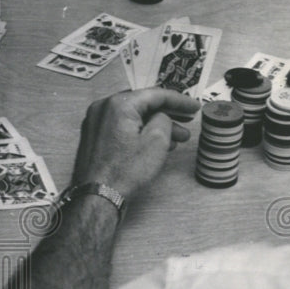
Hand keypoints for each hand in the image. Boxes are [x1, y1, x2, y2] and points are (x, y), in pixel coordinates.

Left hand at [71, 88, 200, 200]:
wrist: (98, 195)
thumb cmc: (126, 170)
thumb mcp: (156, 141)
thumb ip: (164, 119)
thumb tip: (161, 116)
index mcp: (118, 104)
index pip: (155, 94)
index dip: (179, 100)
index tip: (194, 107)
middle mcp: (103, 107)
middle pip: (143, 104)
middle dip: (168, 113)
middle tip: (188, 120)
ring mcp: (96, 121)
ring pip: (133, 116)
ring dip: (156, 125)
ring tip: (179, 138)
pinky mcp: (95, 135)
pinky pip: (123, 126)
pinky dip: (140, 131)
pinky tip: (158, 143)